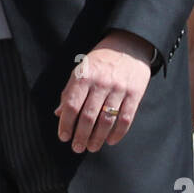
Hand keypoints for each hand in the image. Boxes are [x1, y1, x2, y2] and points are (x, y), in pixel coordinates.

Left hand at [55, 30, 152, 152]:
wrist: (129, 45)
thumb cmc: (100, 60)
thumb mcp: (81, 70)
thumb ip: (70, 91)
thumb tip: (58, 114)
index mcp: (84, 76)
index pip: (72, 105)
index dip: (66, 124)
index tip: (63, 137)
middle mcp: (101, 82)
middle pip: (88, 116)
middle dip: (81, 136)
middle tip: (77, 148)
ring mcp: (119, 89)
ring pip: (106, 120)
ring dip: (97, 138)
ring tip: (92, 147)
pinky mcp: (135, 94)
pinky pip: (126, 118)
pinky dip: (118, 133)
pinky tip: (110, 141)